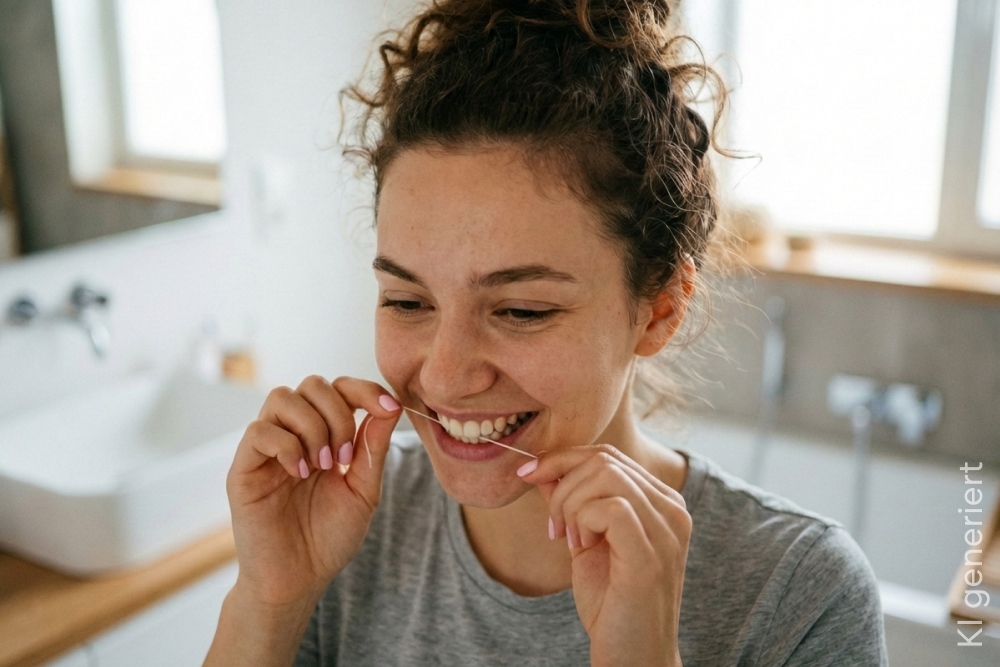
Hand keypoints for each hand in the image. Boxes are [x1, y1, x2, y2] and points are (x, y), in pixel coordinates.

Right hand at [226, 375, 401, 610]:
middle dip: (338, 414)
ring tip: (322, 466)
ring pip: (283, 397)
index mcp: (323, 434)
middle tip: (344, 458)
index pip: (339, 388)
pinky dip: (287, 447)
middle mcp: (292, 433)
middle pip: (312, 384)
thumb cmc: (329, 537)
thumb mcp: (364, 489)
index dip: (364, 389)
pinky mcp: (243, 467)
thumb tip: (390, 405)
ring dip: (312, 427)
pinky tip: (299, 475)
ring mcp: (266, 448)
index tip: (387, 408)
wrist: (298, 579)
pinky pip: (259, 431)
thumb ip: (373, 447)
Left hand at [518, 445, 690, 666]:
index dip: (562, 458)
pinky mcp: (651, 556)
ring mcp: (667, 532)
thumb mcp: (586, 541)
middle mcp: (673, 511)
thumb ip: (571, 502)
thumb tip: (542, 468)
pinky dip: (581, 518)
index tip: (529, 476)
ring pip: (605, 476)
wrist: (632, 658)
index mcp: (662, 503)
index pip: (610, 455)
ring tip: (568, 537)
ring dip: (569, 503)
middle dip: (561, 483)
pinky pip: (609, 507)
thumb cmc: (612, 604)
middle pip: (605, 460)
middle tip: (553, 524)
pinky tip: (579, 545)